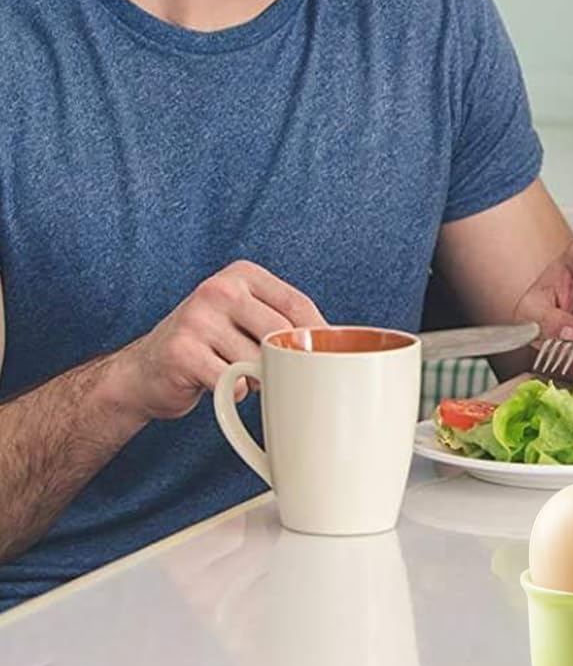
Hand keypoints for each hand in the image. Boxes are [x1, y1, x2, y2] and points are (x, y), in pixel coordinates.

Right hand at [113, 262, 325, 421]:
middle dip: (285, 361)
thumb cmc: (208, 346)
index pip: (297, 304)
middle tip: (276, 373)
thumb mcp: (244, 318)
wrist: (143, 372)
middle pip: (281, 333)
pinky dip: (233, 392)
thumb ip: (281, 321)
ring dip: (257, 378)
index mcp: (242, 274)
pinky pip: (231, 381)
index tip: (328, 357)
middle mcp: (218, 289)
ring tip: (239, 373)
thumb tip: (336, 343)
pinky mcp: (182, 352)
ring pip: (258, 360)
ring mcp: (197, 318)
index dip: (317, 335)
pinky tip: (220, 384)